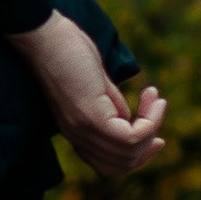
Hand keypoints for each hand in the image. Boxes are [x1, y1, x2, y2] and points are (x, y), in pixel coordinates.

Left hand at [7, 9, 167, 182]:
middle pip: (120, 165)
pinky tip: (152, 98)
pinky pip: (129, 136)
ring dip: (152, 127)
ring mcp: (83, 128)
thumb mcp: (96, 84)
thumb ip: (111, 105)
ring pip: (127, 153)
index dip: (136, 156)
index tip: (156, 136)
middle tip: (158, 110)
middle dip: (148, 144)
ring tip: (156, 100)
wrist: (42, 34)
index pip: (107, 166)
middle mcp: (77, 135)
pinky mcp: (90, 116)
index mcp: (76, 130)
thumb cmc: (67, 49)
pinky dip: (149, 122)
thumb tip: (131, 118)